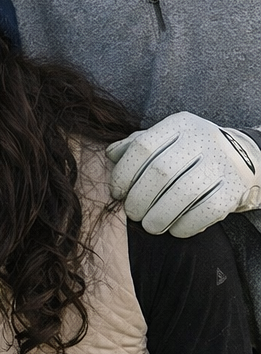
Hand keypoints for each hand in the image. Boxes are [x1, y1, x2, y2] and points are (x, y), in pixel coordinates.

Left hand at [108, 113, 260, 236]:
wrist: (243, 158)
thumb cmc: (191, 152)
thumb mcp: (166, 139)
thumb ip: (136, 144)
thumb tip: (110, 155)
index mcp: (180, 124)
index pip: (142, 146)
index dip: (123, 173)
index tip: (117, 192)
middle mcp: (202, 139)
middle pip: (161, 171)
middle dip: (140, 198)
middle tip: (132, 212)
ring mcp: (221, 163)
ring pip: (183, 193)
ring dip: (160, 215)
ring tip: (149, 225)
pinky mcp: (234, 188)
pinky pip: (206, 211)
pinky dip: (186, 224)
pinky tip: (174, 229)